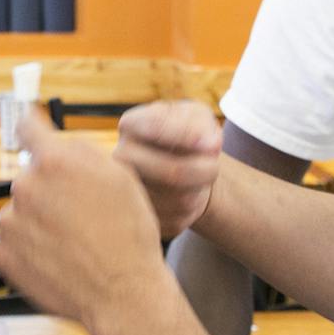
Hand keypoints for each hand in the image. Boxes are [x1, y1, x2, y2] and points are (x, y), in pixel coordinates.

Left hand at [0, 113, 174, 329]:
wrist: (122, 294)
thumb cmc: (128, 236)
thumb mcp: (120, 177)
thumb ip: (80, 152)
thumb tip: (55, 142)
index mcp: (54, 161)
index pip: (27, 127)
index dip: (32, 128)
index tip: (29, 129)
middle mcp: (25, 186)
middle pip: (30, 177)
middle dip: (49, 190)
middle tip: (78, 214)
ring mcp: (10, 221)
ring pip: (21, 211)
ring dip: (39, 221)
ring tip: (73, 242)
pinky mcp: (2, 253)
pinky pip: (12, 241)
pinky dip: (29, 248)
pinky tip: (58, 258)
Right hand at [114, 101, 224, 240]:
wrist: (177, 165)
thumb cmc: (185, 134)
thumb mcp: (194, 116)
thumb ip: (200, 122)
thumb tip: (209, 145)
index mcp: (130, 125)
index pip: (158, 128)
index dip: (191, 137)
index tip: (214, 144)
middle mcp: (118, 159)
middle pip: (173, 173)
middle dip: (205, 171)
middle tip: (215, 166)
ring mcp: (125, 191)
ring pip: (180, 199)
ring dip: (200, 189)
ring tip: (197, 177)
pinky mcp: (139, 218)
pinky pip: (177, 218)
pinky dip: (192, 208)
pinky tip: (186, 194)